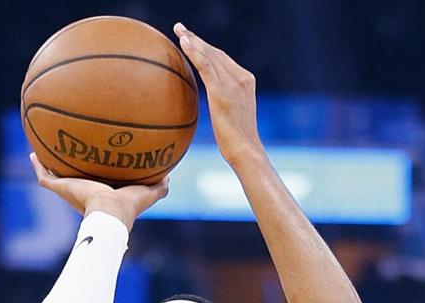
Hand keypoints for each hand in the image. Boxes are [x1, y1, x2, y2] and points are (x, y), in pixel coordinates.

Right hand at [29, 153, 169, 228]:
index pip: (95, 185)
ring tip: (43, 151)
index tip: (94, 166)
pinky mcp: (60, 188)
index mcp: (100, 196)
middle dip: (70, 172)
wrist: (111, 211)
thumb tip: (170, 176)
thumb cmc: (129, 206)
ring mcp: (68, 191)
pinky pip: (44, 176)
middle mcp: (82, 194)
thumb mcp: (149, 193)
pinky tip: (33, 153)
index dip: (94, 177)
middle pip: (72, 181)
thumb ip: (159, 186)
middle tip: (66, 156)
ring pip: (55, 178)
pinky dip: (38, 165)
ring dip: (49, 166)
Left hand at [174, 22, 263, 167]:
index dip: (206, 47)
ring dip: (193, 40)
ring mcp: (233, 84)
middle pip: (215, 53)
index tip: (191, 39)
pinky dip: (194, 52)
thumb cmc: (237, 141)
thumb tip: (211, 103)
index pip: (223, 58)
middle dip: (197, 39)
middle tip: (180, 29)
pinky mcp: (222, 92)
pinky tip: (184, 42)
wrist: (246, 151)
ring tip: (178, 30)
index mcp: (246, 80)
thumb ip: (223, 102)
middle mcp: (242, 77)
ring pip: (210, 55)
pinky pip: (206, 66)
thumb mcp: (232, 116)